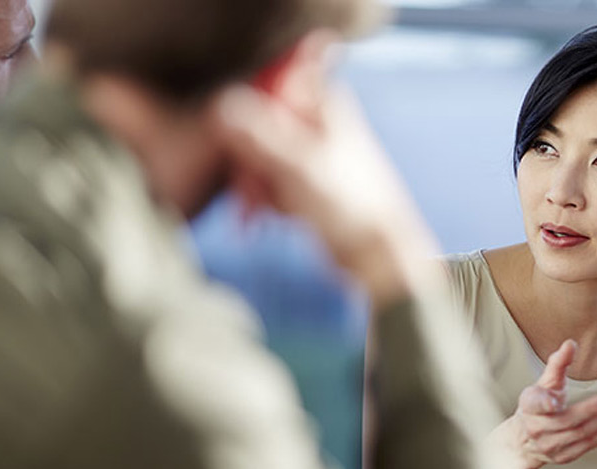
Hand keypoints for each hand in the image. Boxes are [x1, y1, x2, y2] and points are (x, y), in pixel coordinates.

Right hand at [209, 37, 436, 304]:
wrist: (375, 253)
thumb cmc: (351, 205)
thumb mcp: (299, 165)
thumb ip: (259, 136)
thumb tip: (221, 108)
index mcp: (322, 105)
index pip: (269, 86)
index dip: (247, 111)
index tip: (234, 137)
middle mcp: (314, 123)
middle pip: (256, 124)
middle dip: (246, 158)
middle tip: (248, 187)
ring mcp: (308, 153)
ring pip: (258, 156)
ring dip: (252, 183)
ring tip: (255, 208)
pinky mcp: (302, 182)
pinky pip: (267, 181)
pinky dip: (264, 198)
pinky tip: (268, 215)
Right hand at [488, 340, 596, 468]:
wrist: (522, 441)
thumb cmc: (536, 406)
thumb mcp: (543, 383)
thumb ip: (558, 364)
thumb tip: (570, 344)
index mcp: (529, 407)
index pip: (535, 404)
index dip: (544, 403)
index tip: (554, 403)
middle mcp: (537, 429)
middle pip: (567, 420)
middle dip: (592, 409)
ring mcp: (550, 445)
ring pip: (581, 433)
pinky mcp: (563, 456)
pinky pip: (588, 445)